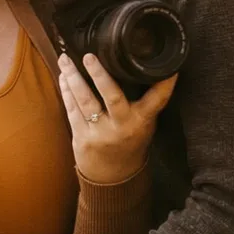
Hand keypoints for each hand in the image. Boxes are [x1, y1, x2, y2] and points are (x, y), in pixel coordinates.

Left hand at [58, 53, 174, 184]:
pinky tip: (63, 77)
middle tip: (89, 56)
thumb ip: (146, 102)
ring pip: (85, 100)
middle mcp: (122, 126)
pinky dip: (66, 91)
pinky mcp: (81, 137)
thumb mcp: (145, 124)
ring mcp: (100, 132)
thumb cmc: (130, 142)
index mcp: (142, 121)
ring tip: (65, 59)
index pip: (157, 100)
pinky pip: (72, 109)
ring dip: (73, 78)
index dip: (165, 85)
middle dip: (100, 74)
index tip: (170, 69)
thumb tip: (149, 70)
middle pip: (112, 96)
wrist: (113, 177)